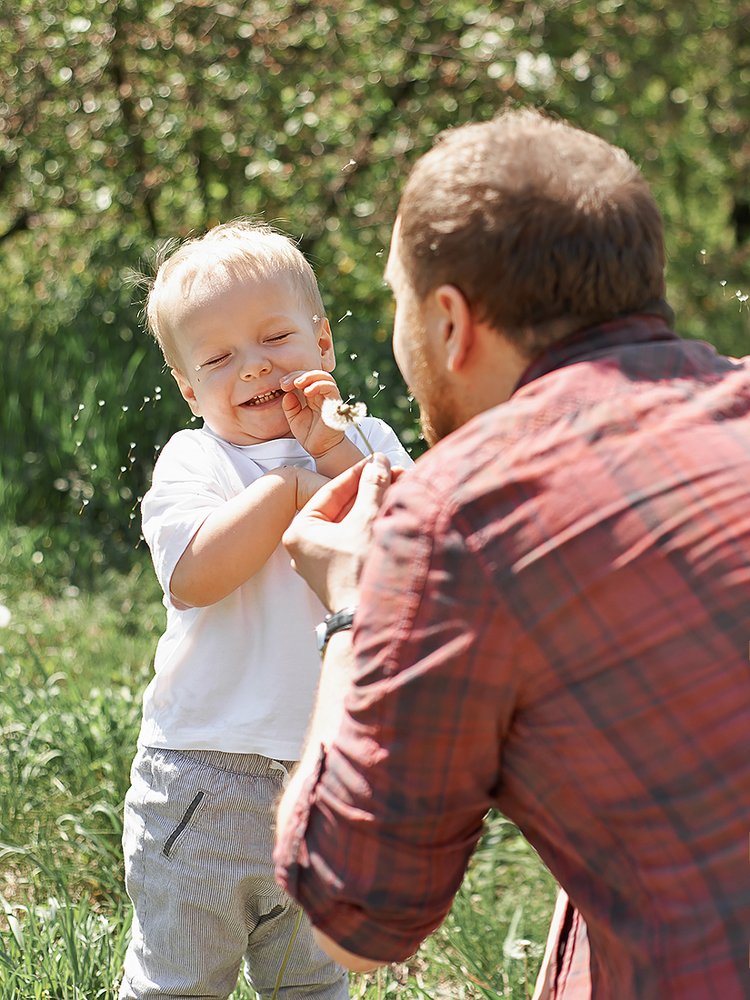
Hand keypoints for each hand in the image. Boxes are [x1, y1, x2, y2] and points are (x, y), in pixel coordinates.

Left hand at [280, 370, 343, 458]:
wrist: (322, 450)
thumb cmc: (311, 435)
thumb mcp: (293, 419)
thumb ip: (290, 406)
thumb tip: (287, 393)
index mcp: (313, 396)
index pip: (304, 379)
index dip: (292, 378)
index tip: (282, 385)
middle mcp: (322, 395)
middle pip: (313, 374)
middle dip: (297, 375)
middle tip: (285, 384)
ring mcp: (330, 398)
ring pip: (324, 377)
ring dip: (309, 377)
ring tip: (297, 384)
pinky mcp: (335, 404)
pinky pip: (330, 388)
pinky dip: (318, 385)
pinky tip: (307, 391)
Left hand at [282, 453, 393, 610]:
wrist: (371, 619)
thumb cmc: (361, 572)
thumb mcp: (368, 520)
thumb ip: (373, 487)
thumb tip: (379, 462)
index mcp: (300, 531)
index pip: (331, 490)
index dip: (359, 473)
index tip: (378, 461)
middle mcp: (304, 547)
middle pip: (341, 507)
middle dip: (370, 491)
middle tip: (395, 474)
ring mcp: (320, 562)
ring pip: (349, 523)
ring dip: (374, 507)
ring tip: (399, 491)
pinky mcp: (337, 574)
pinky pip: (353, 540)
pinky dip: (371, 526)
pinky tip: (392, 514)